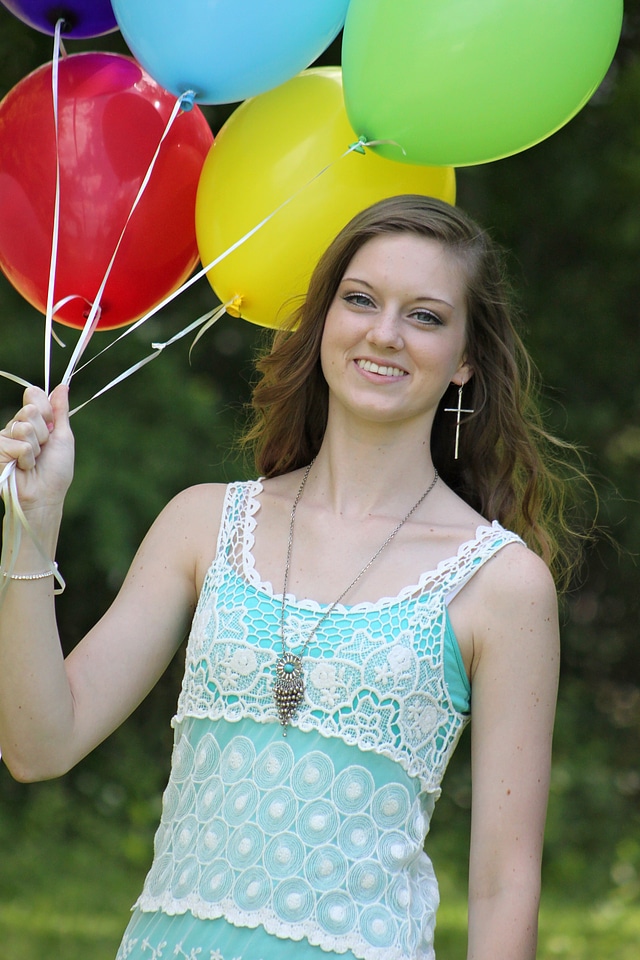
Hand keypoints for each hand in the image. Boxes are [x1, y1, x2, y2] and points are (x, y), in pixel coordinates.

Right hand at [0, 385, 74, 519]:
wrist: (45, 495)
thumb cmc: (56, 471)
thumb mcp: (63, 437)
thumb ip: (60, 411)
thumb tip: (63, 385)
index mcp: (33, 421)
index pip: (34, 395)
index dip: (46, 409)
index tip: (51, 426)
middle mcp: (17, 426)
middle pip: (30, 409)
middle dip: (43, 432)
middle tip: (43, 449)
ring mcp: (5, 438)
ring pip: (23, 427)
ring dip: (35, 447)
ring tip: (34, 460)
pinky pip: (17, 444)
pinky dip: (26, 457)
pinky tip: (24, 467)